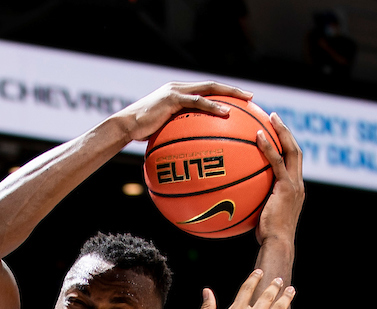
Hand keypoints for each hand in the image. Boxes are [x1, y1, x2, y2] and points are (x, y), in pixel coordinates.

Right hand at [115, 81, 253, 142]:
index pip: (206, 91)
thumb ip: (177, 136)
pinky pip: (198, 102)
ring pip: (209, 88)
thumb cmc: (141, 134)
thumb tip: (188, 155)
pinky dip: (213, 107)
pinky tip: (226, 114)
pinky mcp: (172, 98)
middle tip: (251, 97)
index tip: (241, 102)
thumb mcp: (162, 133)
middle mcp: (180, 88)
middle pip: (212, 85)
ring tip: (246, 100)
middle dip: (233, 90)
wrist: (125, 126)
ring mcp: (176, 91)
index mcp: (179, 95)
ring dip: (229, 93)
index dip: (224, 95)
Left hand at [255, 114, 304, 244]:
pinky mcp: (286, 187)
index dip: (286, 146)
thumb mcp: (263, 217)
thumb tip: (238, 199)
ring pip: (292, 150)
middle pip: (296, 150)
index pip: (293, 163)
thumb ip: (257, 203)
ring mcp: (294, 185)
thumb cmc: (267, 237)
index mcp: (295, 190)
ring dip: (282, 131)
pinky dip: (268, 147)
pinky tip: (258, 135)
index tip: (275, 134)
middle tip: (274, 117)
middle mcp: (298, 184)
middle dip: (286, 132)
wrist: (277, 243)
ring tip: (270, 117)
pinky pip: (276, 162)